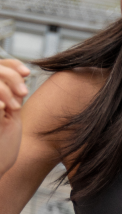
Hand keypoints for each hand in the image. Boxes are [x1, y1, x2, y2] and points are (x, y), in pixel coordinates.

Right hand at [0, 58, 30, 177]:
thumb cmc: (2, 148)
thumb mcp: (11, 117)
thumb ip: (12, 95)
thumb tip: (23, 74)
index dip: (11, 65)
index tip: (27, 72)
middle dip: (10, 75)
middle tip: (23, 92)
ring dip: (3, 87)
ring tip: (13, 106)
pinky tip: (3, 107)